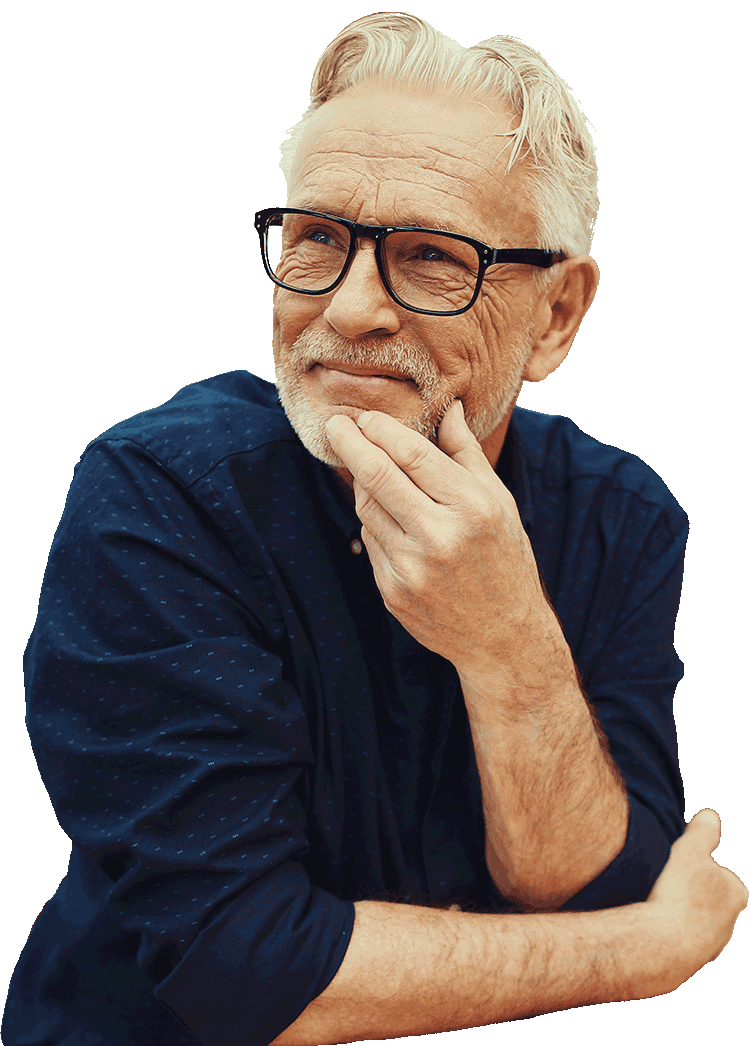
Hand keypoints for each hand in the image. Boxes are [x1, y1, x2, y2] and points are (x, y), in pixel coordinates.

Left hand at [325, 402, 550, 677]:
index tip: (366, 417)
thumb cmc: (504, 559)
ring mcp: (412, 568)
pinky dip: (372, 520)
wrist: (503, 636)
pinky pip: (369, 541)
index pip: (411, 454)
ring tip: (364, 467)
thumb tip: (446, 407)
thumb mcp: (499, 501)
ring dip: (359, 482)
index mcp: (471, 508)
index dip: (380, 429)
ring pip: (366, 508)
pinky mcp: (392, 592)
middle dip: (349, 443)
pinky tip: (385, 513)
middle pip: (377, 475)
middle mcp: (439, 537)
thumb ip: (466, 453)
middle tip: (335, 424)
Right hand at [643, 809, 747, 990]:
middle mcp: (729, 925)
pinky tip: (649, 921)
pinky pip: (676, 938)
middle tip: (664, 882)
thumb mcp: (691, 850)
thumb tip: (711, 815)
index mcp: (737, 894)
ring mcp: (709, 947)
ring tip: (652, 901)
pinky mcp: (688, 962)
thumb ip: (703, 832)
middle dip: (688, 890)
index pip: (720, 872)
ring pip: (691, 919)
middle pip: (706, 897)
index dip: (696, 864)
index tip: (677, 863)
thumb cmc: (680, 893)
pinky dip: (665, 930)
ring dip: (675, 911)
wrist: (663, 944)